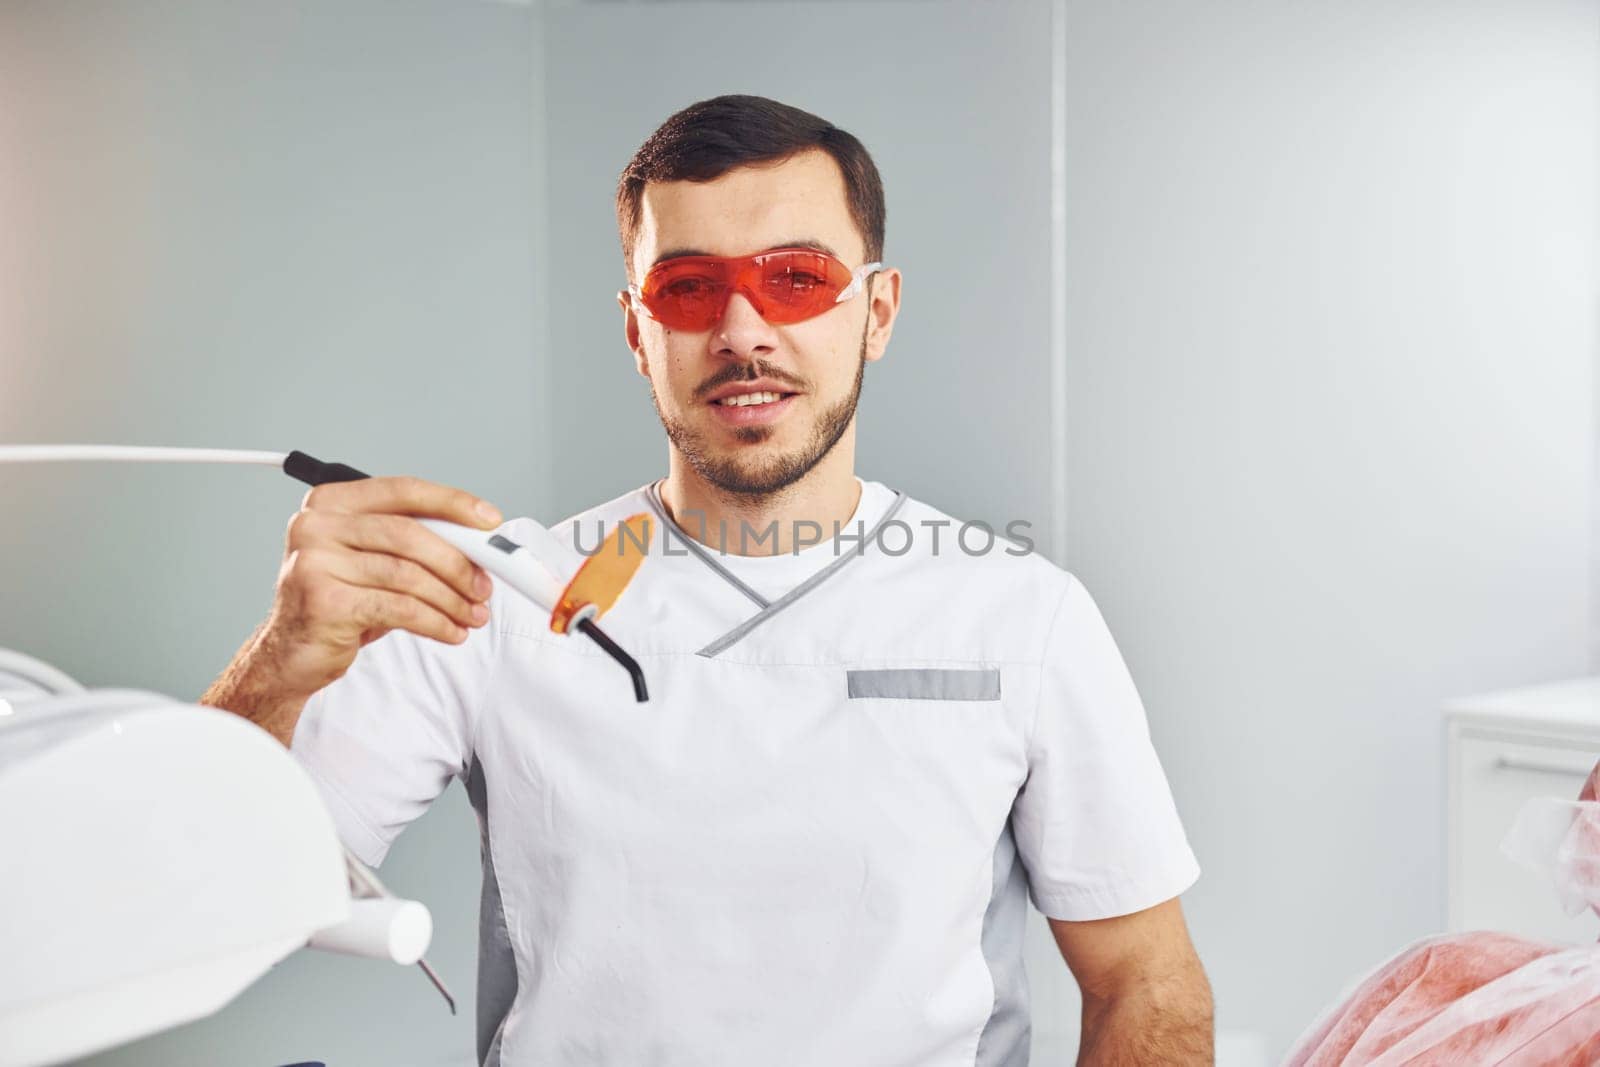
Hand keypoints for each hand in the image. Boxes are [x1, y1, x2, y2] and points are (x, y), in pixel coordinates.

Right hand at [258, 475, 503, 699]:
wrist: (291, 653)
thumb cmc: (339, 602)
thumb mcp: (374, 561)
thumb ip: (414, 544)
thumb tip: (478, 546)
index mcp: (332, 502)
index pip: (403, 490)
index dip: (452, 503)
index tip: (489, 520)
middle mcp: (317, 525)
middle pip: (409, 534)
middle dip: (458, 562)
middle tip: (484, 586)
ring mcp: (316, 562)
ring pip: (407, 574)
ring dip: (451, 599)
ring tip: (472, 615)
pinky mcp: (324, 601)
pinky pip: (399, 608)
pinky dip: (435, 621)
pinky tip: (450, 631)